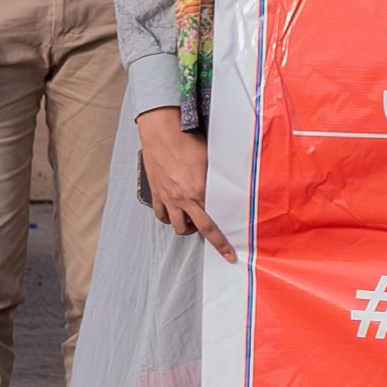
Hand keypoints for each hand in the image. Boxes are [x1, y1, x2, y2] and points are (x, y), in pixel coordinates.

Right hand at [139, 112, 228, 257]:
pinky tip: (175, 213)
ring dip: (187, 228)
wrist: (161, 132)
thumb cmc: (187, 141)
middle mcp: (183, 198)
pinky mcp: (156, 193)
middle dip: (212, 241)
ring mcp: (168, 197)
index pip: (214, 223)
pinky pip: (161, 215)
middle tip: (220, 249)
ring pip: (177, 226)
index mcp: (199, 191)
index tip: (228, 253)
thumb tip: (229, 187)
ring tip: (195, 223)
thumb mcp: (210, 160)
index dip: (222, 240)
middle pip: (198, 229)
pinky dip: (168, 218)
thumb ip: (218, 179)